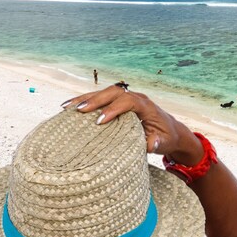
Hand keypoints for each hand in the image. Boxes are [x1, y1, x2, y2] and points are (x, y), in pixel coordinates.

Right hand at [61, 85, 204, 164]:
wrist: (170, 131)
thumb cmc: (166, 137)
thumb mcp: (164, 143)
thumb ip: (157, 143)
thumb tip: (150, 143)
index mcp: (146, 106)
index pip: (128, 102)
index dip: (114, 109)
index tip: (99, 121)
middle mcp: (136, 97)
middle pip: (114, 92)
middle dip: (96, 100)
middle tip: (79, 111)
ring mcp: (127, 98)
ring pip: (104, 92)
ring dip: (85, 98)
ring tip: (66, 107)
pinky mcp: (119, 102)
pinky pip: (101, 98)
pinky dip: (86, 101)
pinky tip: (70, 107)